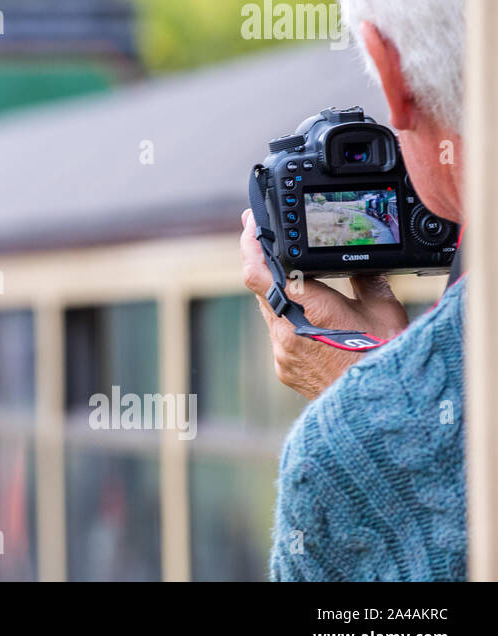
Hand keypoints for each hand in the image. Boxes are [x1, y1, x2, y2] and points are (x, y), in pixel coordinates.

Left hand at [239, 209, 409, 398]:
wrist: (380, 410)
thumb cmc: (385, 359)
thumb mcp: (383, 309)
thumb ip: (365, 279)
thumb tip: (356, 262)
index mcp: (309, 309)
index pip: (259, 272)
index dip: (250, 246)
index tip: (250, 226)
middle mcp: (286, 331)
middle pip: (261, 288)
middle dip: (264, 263)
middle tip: (266, 239)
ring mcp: (282, 352)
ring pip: (269, 311)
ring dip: (277, 293)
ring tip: (295, 278)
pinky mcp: (283, 368)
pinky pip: (278, 335)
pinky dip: (288, 321)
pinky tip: (309, 319)